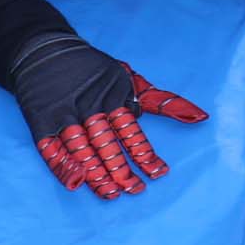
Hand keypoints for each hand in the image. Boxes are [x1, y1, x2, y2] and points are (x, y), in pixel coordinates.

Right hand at [9, 35, 207, 198]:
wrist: (44, 50)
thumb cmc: (93, 69)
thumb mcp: (128, 78)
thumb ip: (161, 101)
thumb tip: (202, 116)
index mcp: (113, 98)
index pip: (132, 132)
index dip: (144, 154)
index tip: (158, 173)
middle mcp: (90, 108)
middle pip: (108, 146)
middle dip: (122, 171)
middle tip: (135, 190)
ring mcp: (65, 115)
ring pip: (83, 150)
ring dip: (97, 174)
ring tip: (111, 194)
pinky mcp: (42, 120)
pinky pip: (51, 148)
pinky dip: (62, 165)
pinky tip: (75, 182)